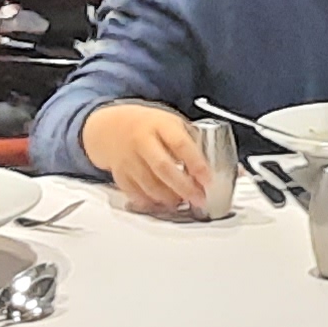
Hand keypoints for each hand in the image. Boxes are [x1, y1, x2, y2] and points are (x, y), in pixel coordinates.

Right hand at [81, 102, 211, 214]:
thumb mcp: (170, 123)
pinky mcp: (119, 174)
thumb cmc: (148, 126)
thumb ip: (189, 142)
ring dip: (169, 197)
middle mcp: (141, 140)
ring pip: (149, 184)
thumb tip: (217, 167)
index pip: (180, 144)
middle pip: (163, 168)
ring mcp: (128, 158)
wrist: (110, 127)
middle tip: (200, 198)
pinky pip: (136, 194)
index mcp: (159, 124)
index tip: (208, 179)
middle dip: (184, 187)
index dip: (196, 164)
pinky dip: (151, 202)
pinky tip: (163, 203)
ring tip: (182, 201)